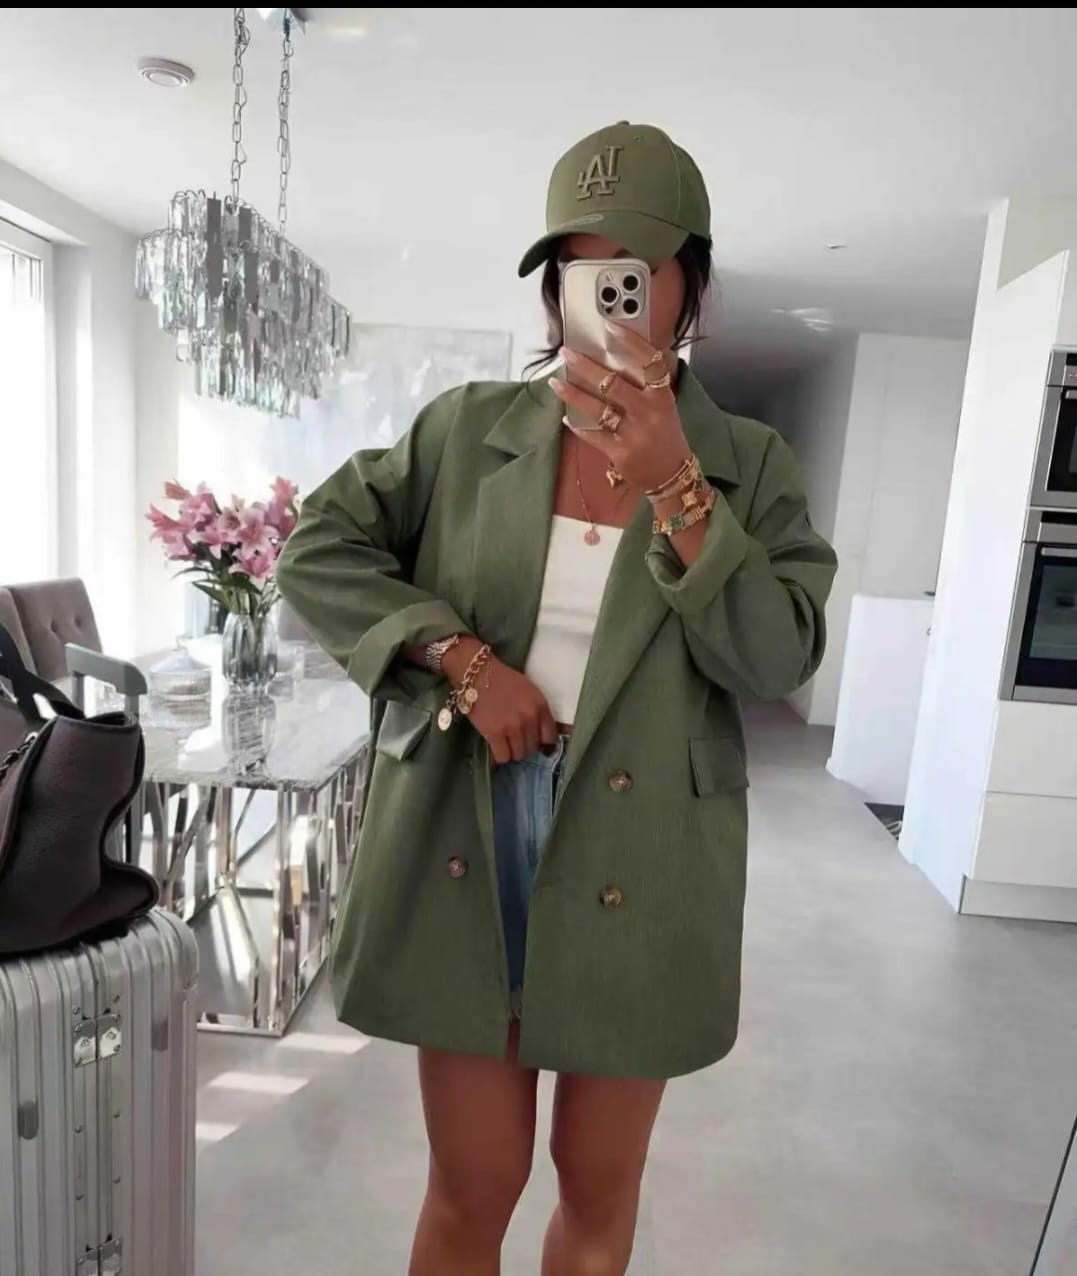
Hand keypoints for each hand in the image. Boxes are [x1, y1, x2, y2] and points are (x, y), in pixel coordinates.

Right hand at [442, 638, 557, 764]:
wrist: (477, 673)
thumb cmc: (502, 679)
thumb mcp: (529, 690)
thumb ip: (537, 710)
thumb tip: (542, 733)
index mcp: (540, 705)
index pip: (550, 736)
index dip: (542, 742)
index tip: (535, 742)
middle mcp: (529, 718)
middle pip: (533, 748)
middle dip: (525, 746)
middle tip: (516, 741)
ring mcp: (512, 727)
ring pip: (519, 755)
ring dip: (512, 752)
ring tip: (505, 744)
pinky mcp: (494, 734)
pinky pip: (503, 757)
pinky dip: (500, 756)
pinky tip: (496, 748)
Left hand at [550, 323, 690, 492]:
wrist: (671, 474)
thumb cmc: (665, 434)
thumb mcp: (664, 406)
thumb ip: (646, 385)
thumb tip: (618, 357)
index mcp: (663, 396)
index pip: (650, 361)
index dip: (631, 341)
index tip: (609, 326)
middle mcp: (649, 412)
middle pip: (613, 384)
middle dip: (585, 367)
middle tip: (565, 353)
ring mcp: (634, 434)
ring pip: (597, 409)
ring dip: (573, 394)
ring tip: (555, 383)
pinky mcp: (620, 453)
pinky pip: (593, 435)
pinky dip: (578, 426)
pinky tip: (566, 417)